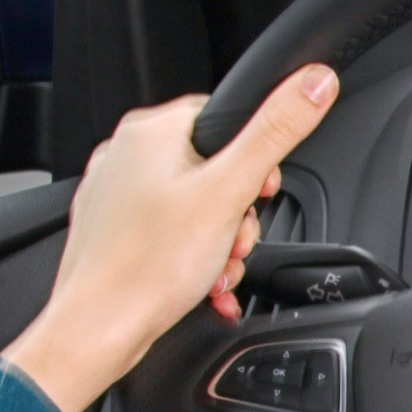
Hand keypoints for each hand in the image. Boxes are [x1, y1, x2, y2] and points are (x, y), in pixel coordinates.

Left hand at [0, 68, 335, 411]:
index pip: (224, 120)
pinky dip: (191, 258)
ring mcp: (114, 195)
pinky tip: (198, 282)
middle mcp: (125, 155)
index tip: (256, 196)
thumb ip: (276, 132)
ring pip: (193, 207)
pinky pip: (168, 234)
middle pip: (212, 169)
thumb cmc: (148, 267)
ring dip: (218, 242)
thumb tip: (314, 81)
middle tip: (232, 242)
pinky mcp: (112, 232)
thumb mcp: (229, 193)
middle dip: (236, 215)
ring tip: (212, 269)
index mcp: (150, 130)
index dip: (254, 162)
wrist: (98, 330)